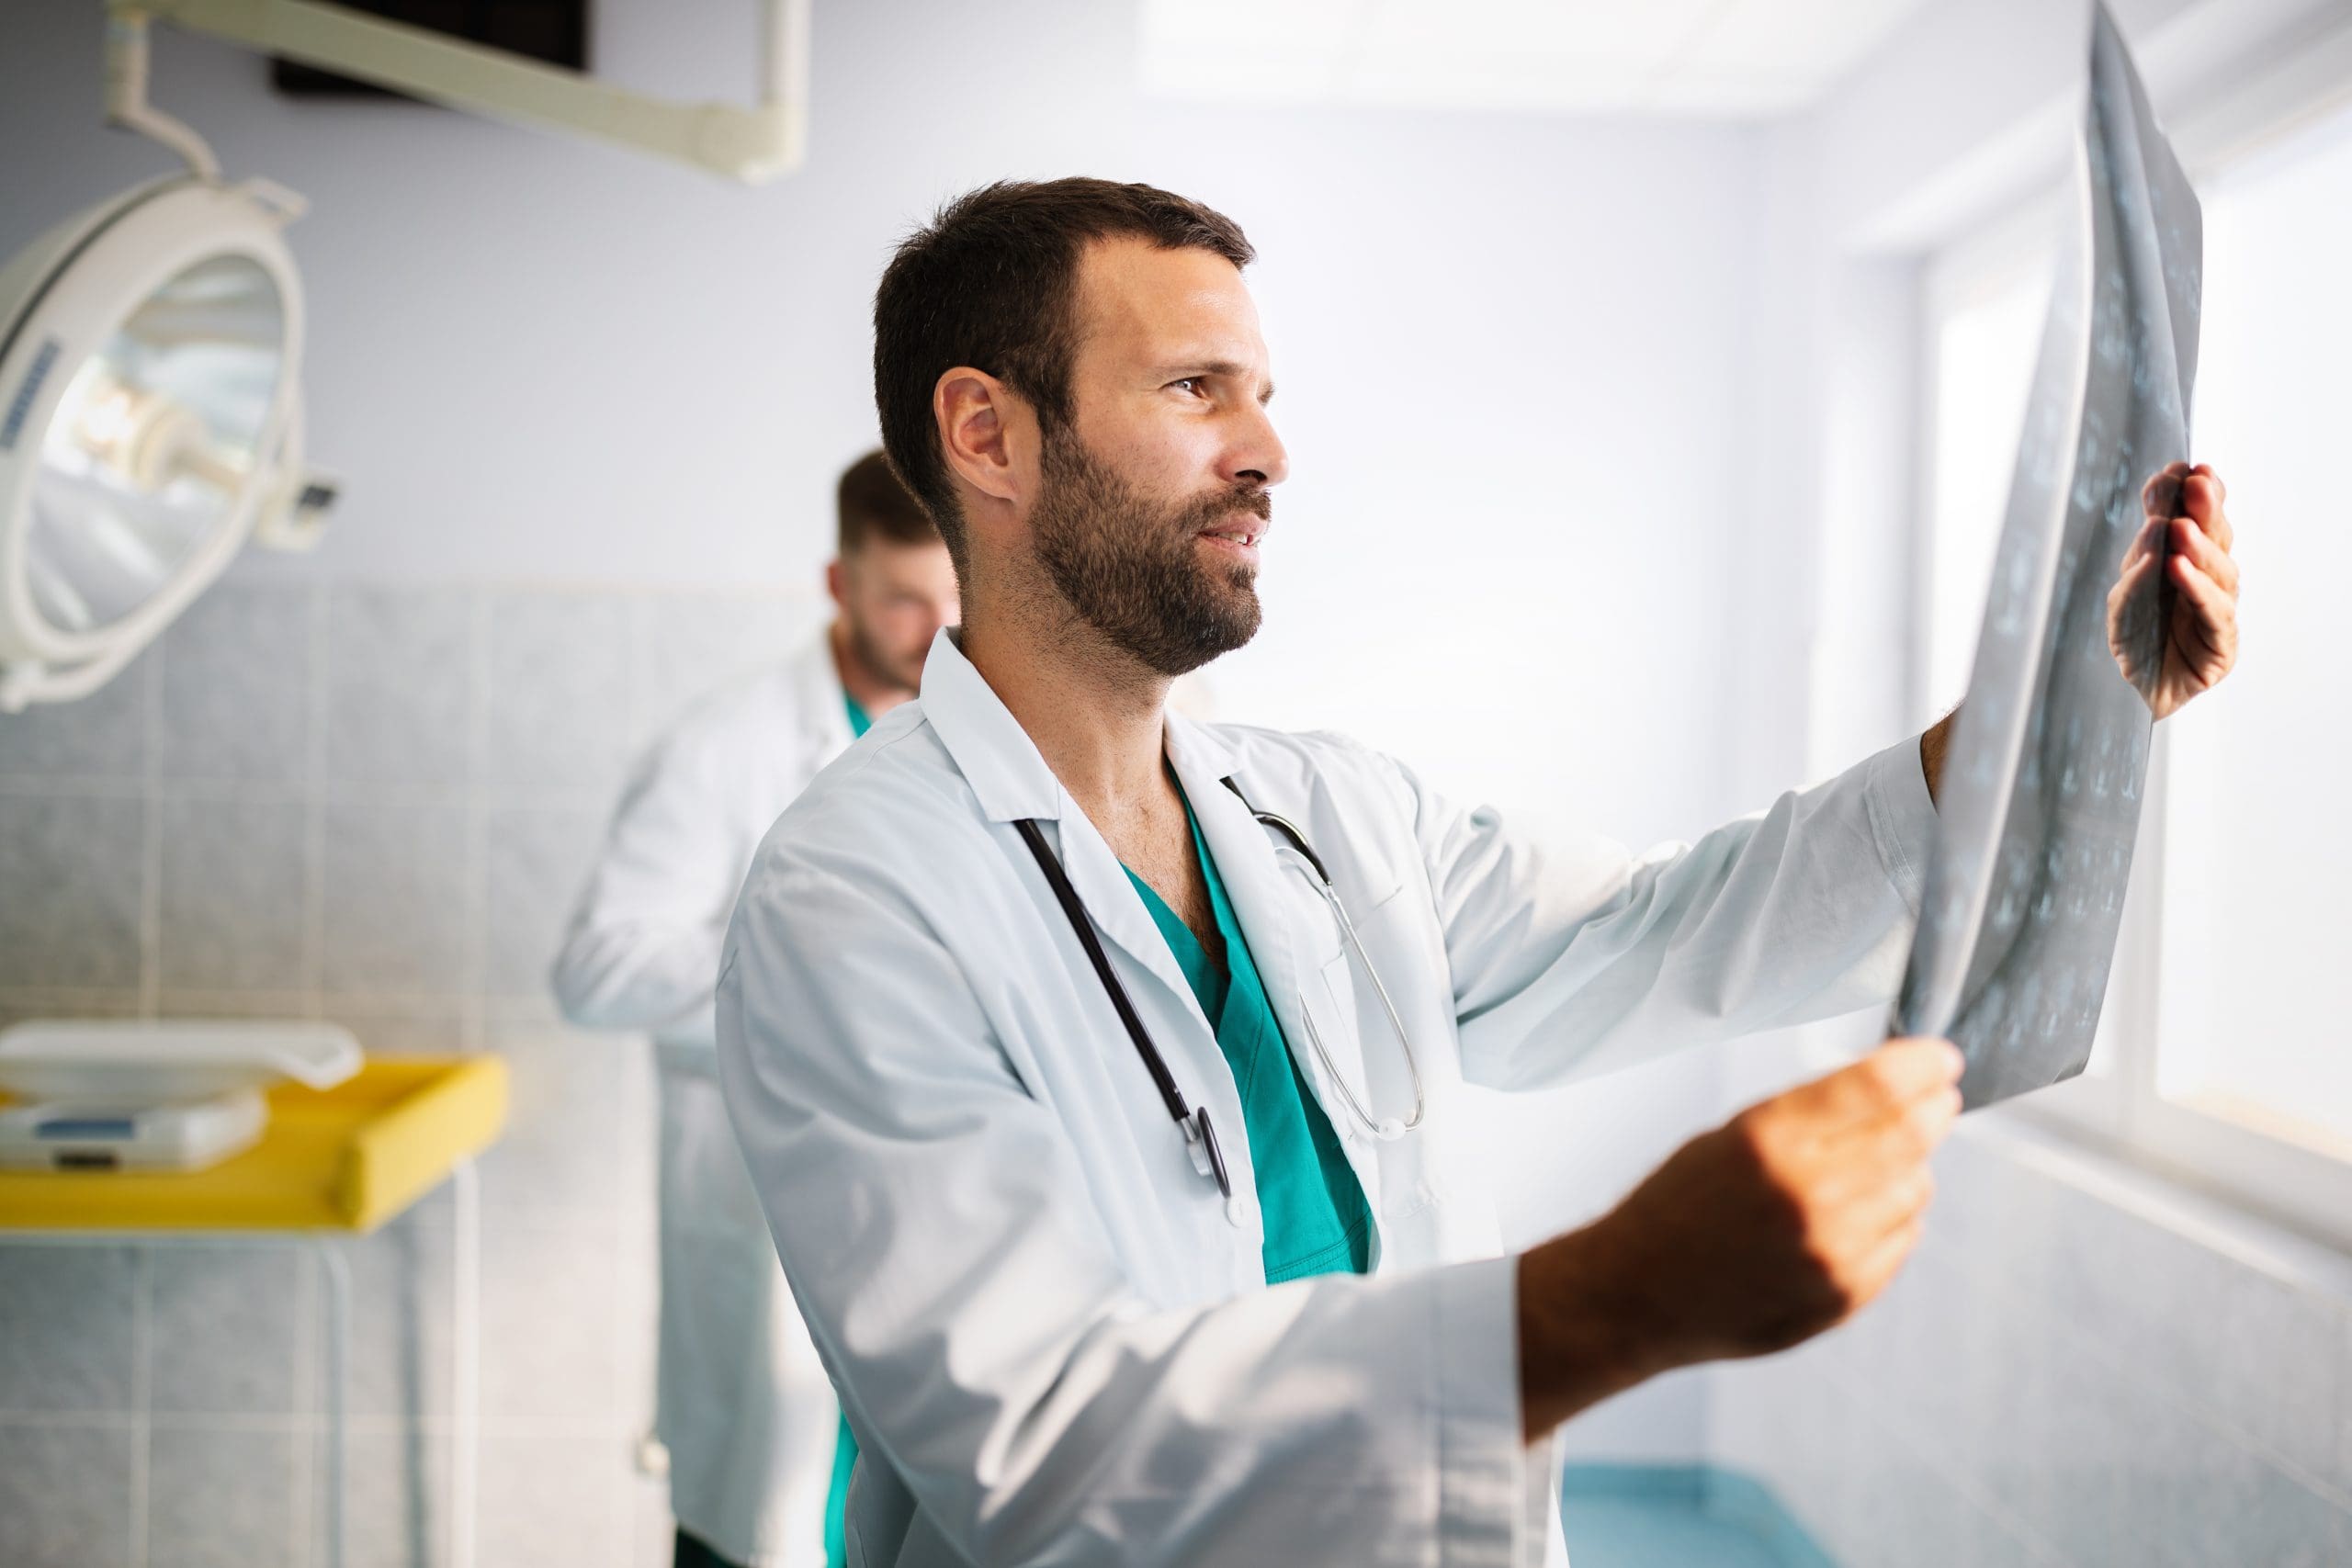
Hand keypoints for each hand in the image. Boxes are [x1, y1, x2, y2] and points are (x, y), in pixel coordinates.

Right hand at [1515, 1038, 1961, 1439]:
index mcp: (1768, 1140)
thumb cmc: (1675, 1206)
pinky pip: (1902, 1239)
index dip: (1920, 1064)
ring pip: (1915, 1189)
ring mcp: (1831, 1252)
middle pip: (1911, 1135)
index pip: (1877, 1085)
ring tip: (1875, 1165)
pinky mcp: (1844, 1295)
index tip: (1939, 1057)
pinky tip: (1857, 1213)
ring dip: (1909, 1167)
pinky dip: (1893, 1217)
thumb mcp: (1728, 1133)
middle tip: (1939, 1099)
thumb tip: (1893, 1089)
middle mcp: (1807, 1195)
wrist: (1637, 1294)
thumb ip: (1808, 1114)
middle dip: (1933, 1109)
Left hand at [2108, 462, 2239, 718]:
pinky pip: (2214, 612)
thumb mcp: (2122, 597)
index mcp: (2183, 562)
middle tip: (2195, 482)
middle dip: (2206, 508)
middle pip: (2215, 538)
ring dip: (2200, 547)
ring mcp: (2217, 611)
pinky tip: (2181, 569)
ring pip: (2220, 571)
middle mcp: (2206, 581)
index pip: (2194, 520)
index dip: (2192, 494)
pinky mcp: (2222, 645)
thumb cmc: (2129, 643)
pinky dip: (2197, 588)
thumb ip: (2137, 564)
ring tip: (2181, 527)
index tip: (2183, 467)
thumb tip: (2154, 527)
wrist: (2123, 698)